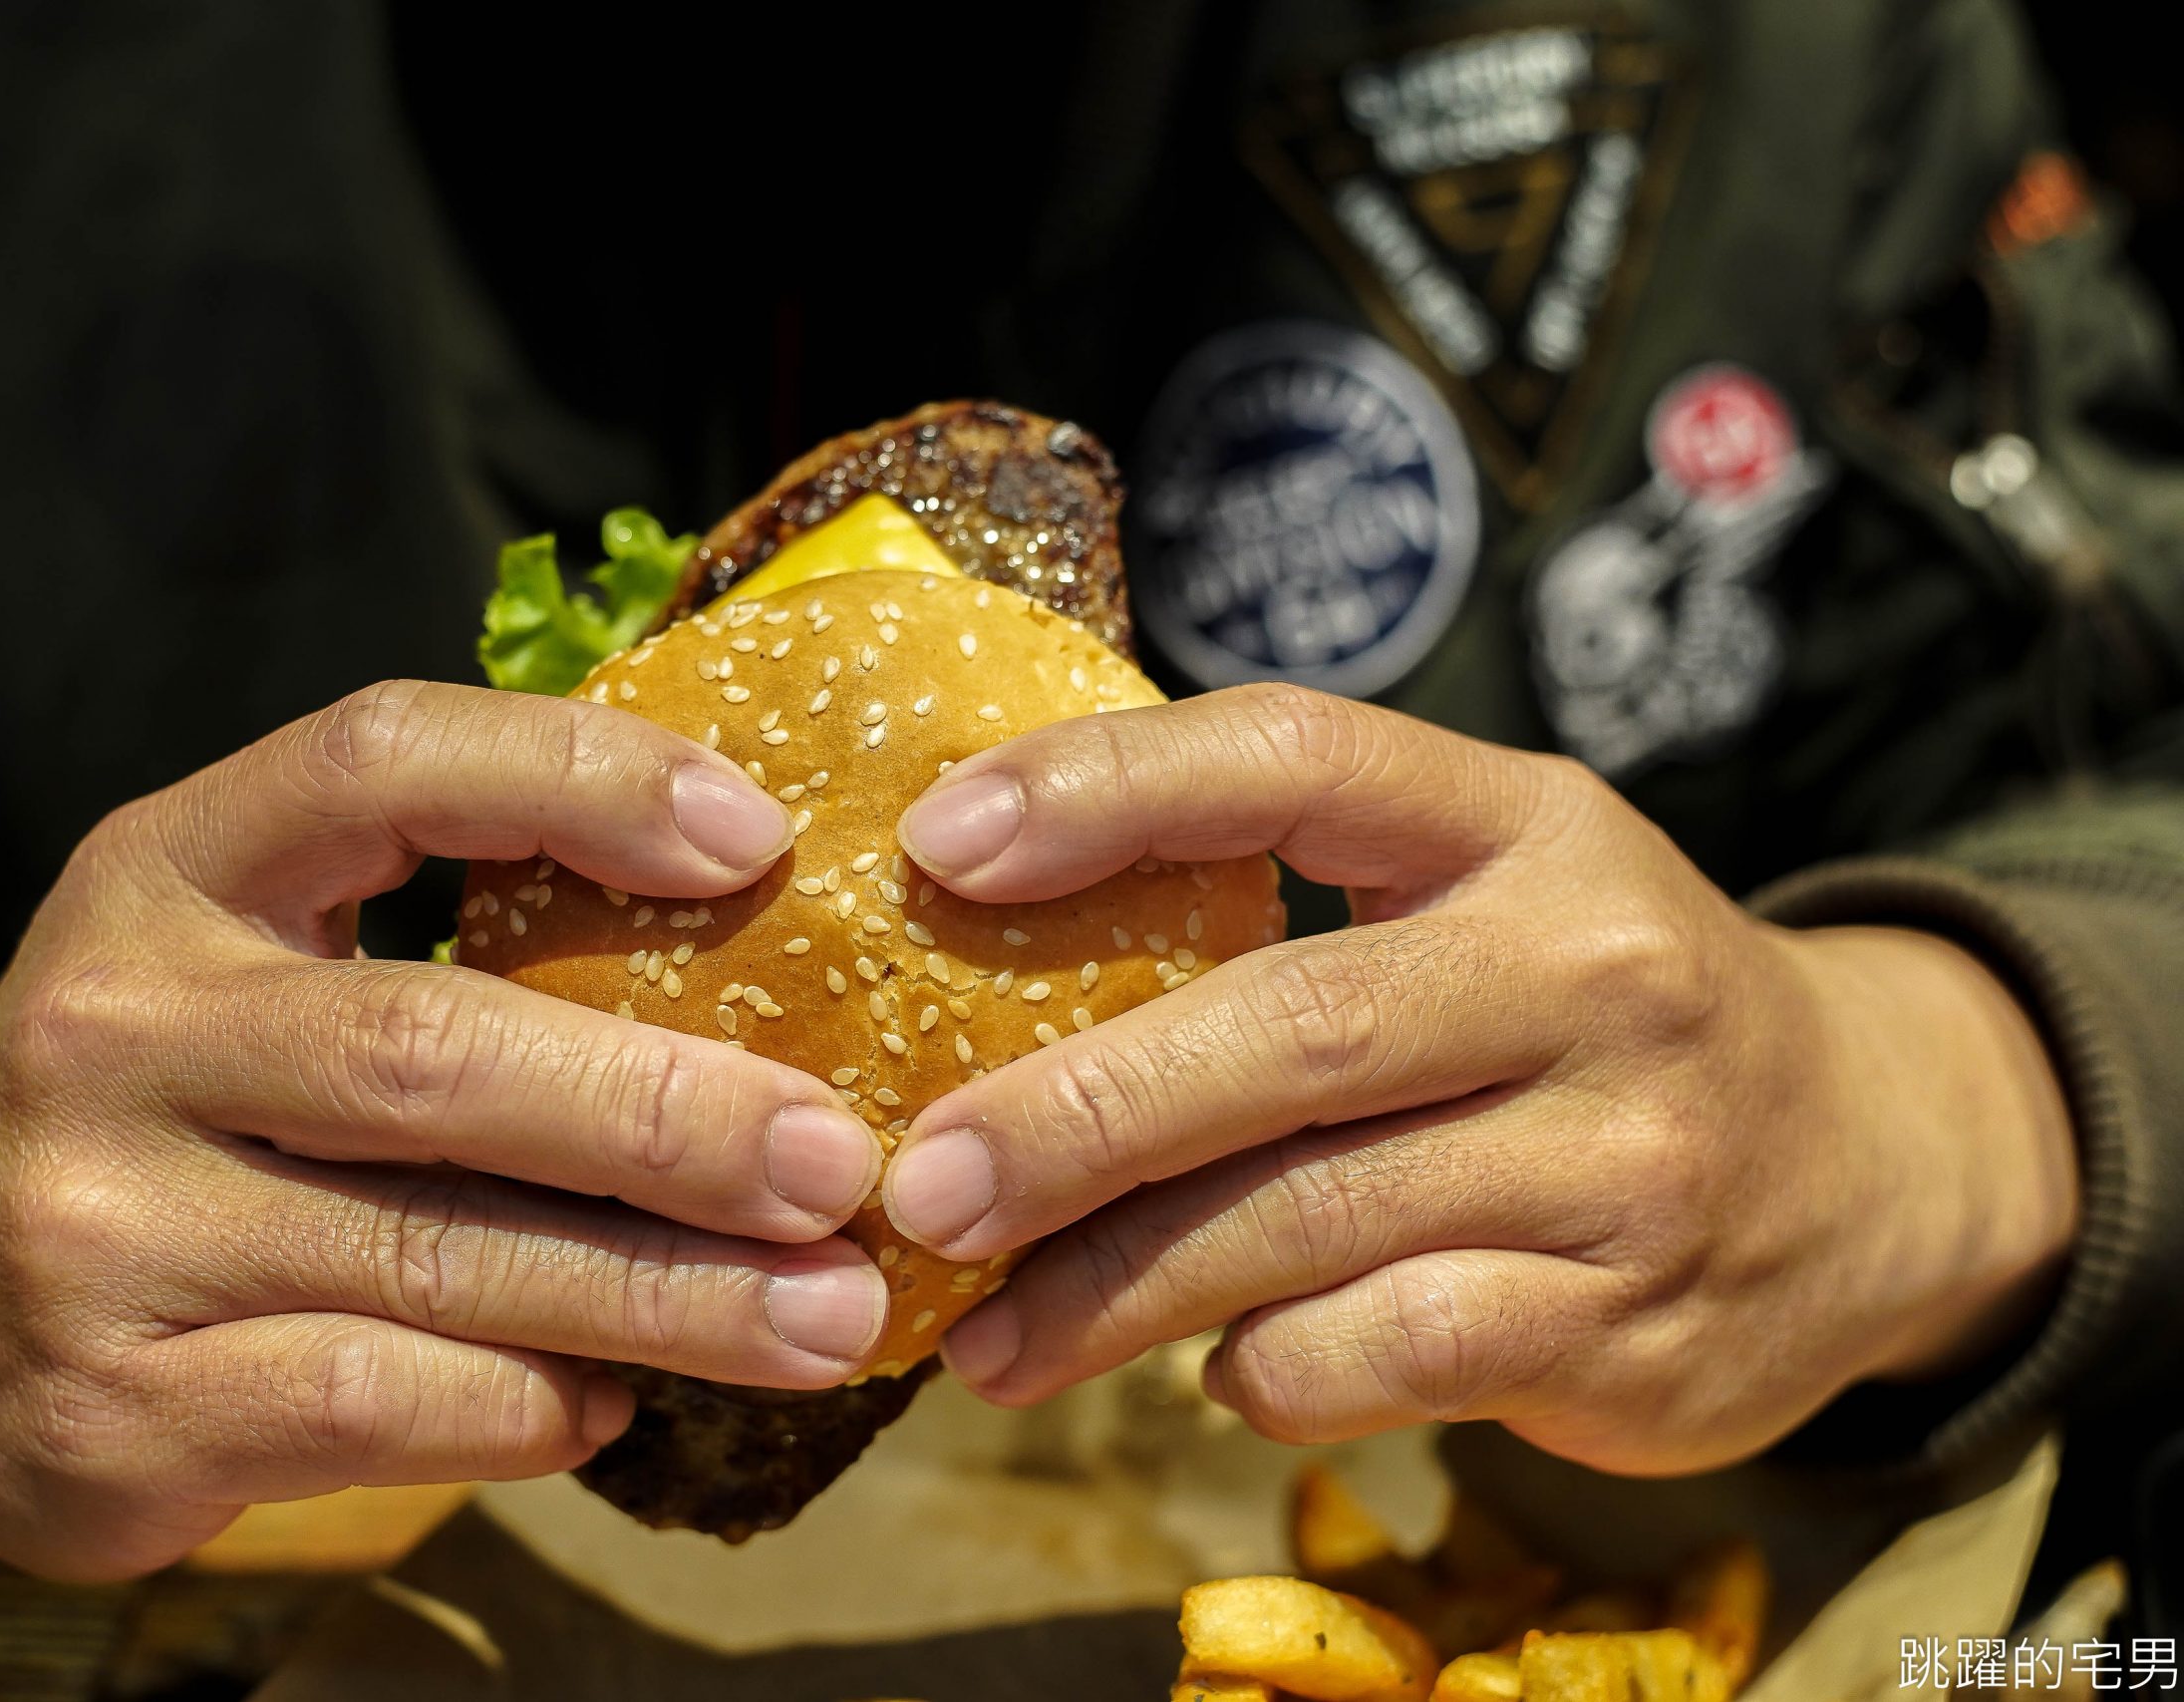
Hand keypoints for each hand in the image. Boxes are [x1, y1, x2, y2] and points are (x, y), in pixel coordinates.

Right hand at [0, 681, 890, 1578]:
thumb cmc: (157, 1094)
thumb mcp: (239, 952)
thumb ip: (435, 921)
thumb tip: (747, 938)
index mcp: (165, 868)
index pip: (379, 759)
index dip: (577, 777)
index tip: (757, 835)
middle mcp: (111, 1030)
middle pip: (434, 1053)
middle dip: (665, 1115)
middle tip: (834, 1158)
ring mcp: (95, 1229)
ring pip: (429, 1261)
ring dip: (660, 1296)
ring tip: (822, 1312)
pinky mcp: (108, 1411)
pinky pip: (377, 1407)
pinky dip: (531, 1404)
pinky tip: (620, 1398)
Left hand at [883, 684, 2078, 1473]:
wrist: (1876, 1160)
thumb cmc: (1593, 1010)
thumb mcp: (1493, 892)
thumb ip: (1303, 896)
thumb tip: (994, 938)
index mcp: (1526, 823)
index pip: (1298, 758)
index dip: (1109, 783)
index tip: (939, 838)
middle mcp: (1588, 969)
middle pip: (1286, 1029)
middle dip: (1075, 1116)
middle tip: (920, 1180)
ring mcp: (1624, 1155)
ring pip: (1311, 1222)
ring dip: (1114, 1290)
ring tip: (984, 1332)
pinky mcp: (1629, 1323)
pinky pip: (1384, 1353)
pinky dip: (1264, 1370)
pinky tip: (1213, 1367)